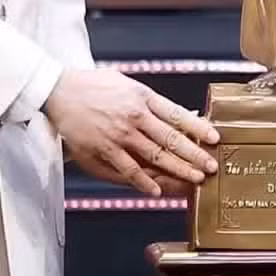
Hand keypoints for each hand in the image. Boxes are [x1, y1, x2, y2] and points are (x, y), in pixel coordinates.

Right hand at [43, 69, 219, 195]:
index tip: (214, 139)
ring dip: (178, 169)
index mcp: (142, 97)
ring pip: (155, 156)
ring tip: (195, 179)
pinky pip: (129, 169)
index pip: (177, 114)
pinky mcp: (104, 149)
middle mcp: (134, 116)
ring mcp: (120, 135)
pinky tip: (158, 191)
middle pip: (171, 139)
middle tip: (211, 166)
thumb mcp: (128, 84)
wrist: (60, 91)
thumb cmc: (95, 86)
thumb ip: (151, 101)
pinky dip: (144, 182)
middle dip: (194, 155)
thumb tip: (179, 114)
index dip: (198, 128)